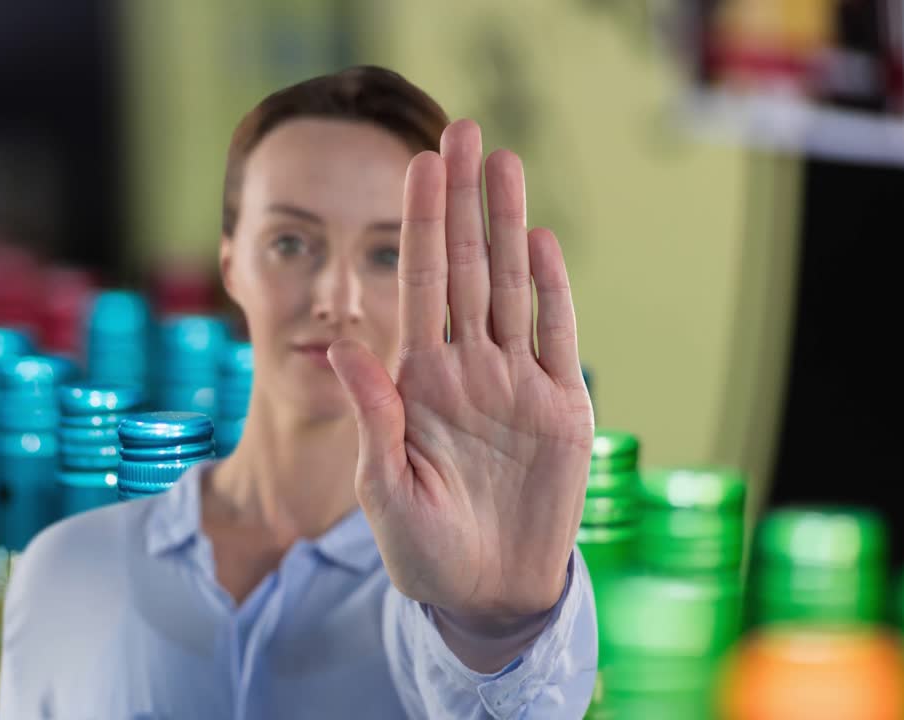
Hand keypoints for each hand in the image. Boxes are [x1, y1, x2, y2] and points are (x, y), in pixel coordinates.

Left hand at [327, 120, 592, 648]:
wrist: (487, 594)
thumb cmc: (423, 550)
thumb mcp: (385, 489)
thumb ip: (373, 417)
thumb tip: (343, 348)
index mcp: (418, 381)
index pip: (419, 286)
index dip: (420, 224)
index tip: (417, 163)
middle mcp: (467, 368)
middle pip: (466, 268)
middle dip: (462, 201)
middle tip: (462, 130)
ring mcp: (515, 383)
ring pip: (512, 287)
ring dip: (508, 225)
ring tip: (504, 162)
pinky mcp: (560, 409)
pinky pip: (556, 337)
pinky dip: (552, 290)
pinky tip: (540, 240)